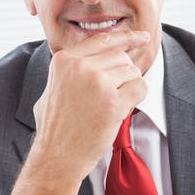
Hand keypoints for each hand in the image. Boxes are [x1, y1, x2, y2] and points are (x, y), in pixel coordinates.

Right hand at [31, 28, 149, 184]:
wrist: (57, 157)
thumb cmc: (55, 128)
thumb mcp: (52, 89)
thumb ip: (69, 71)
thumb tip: (86, 59)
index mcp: (65, 59)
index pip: (104, 40)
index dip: (127, 37)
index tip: (143, 37)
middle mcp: (80, 66)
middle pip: (121, 57)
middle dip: (124, 75)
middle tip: (114, 95)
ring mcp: (97, 83)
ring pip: (132, 71)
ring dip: (129, 88)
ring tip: (111, 106)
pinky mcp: (113, 102)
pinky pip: (140, 87)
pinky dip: (137, 97)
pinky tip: (122, 109)